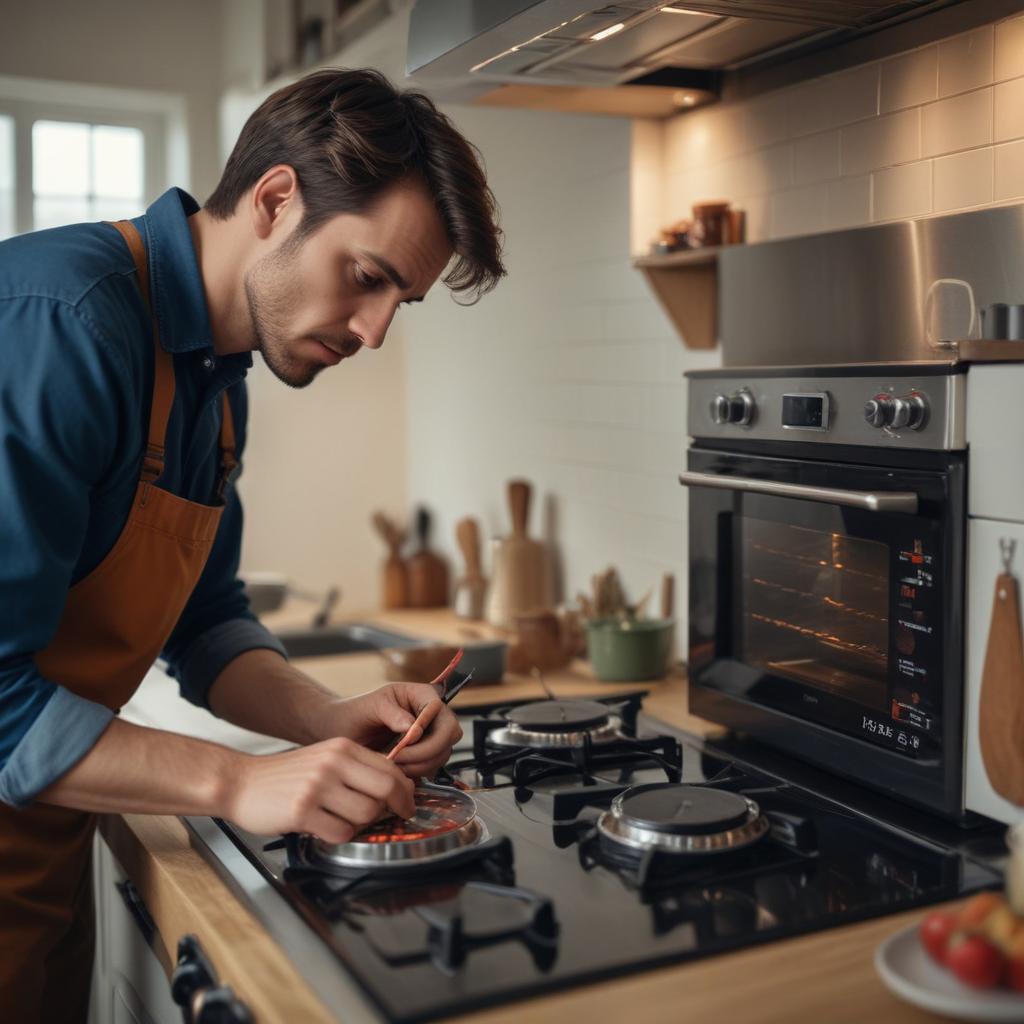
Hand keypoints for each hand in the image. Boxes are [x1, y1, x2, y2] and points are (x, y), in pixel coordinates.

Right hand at [225, 738, 414, 842]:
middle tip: (397, 817)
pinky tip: (326, 828)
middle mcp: (333, 764)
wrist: (241, 781)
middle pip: (386, 789)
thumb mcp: (324, 758)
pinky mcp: (302, 811)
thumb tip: (395, 786)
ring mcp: (317, 787)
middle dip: (398, 807)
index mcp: (342, 748)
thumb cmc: (285, 775)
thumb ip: (356, 768)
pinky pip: (341, 832)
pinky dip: (340, 836)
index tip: (408, 802)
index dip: (406, 790)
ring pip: (365, 814)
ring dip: (362, 825)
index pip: (390, 768)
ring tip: (346, 821)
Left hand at [326, 683, 463, 778]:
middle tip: (399, 758)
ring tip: (393, 764)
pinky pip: (432, 767)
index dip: (427, 727)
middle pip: (450, 733)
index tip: (405, 740)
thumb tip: (413, 728)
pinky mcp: (425, 757)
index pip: (439, 709)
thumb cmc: (356, 713)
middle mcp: (432, 715)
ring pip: (443, 753)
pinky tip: (396, 770)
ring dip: (420, 764)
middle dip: (427, 750)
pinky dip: (417, 773)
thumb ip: (392, 713)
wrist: (342, 732)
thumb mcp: (371, 707)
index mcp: (421, 695)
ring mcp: (431, 737)